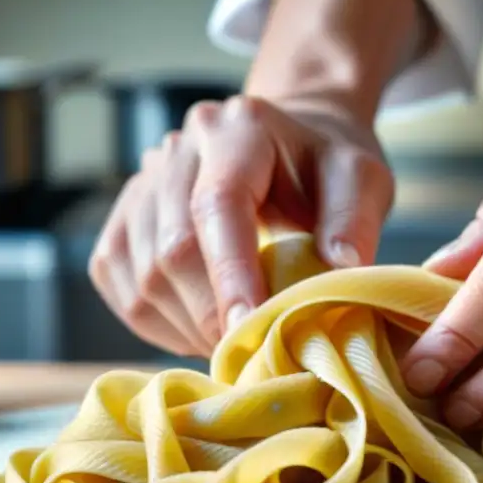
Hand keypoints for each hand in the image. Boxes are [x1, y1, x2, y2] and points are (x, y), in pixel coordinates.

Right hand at [89, 96, 393, 356]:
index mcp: (238, 132)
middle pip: (172, 249)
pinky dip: (158, 321)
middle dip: (211, 314)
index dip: (231, 274)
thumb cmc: (325, 168)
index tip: (250, 328)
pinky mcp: (123, 219)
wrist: (288, 145)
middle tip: (253, 350)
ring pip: (141, 274)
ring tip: (233, 342)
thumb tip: (339, 266)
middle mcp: (178, 150)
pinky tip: (198, 327)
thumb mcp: (362, 178)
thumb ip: (355, 218)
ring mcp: (142, 183)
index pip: (218, 206)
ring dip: (186, 326)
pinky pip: (120, 282)